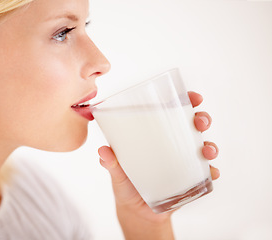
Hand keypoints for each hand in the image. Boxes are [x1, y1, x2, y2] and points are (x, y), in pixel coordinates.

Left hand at [98, 91, 218, 238]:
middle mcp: (173, 146)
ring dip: (210, 145)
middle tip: (200, 122)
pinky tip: (210, 172)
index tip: (194, 97)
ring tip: (206, 150)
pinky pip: (206, 174)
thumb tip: (103, 151)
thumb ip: (111, 163)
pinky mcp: (191, 181)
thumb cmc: (126, 185)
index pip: (173, 113)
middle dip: (201, 119)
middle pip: (193, 126)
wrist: (137, 213)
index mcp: (156, 136)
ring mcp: (184, 162)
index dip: (186, 102)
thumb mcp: (117, 173)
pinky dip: (211, 171)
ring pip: (204, 147)